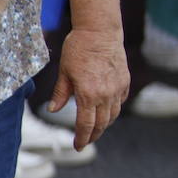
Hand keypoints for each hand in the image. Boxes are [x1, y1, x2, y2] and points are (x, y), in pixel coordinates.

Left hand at [51, 27, 128, 149]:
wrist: (100, 30)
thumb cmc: (78, 49)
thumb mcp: (63, 73)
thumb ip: (60, 94)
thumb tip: (53, 110)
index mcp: (88, 95)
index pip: (86, 125)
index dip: (81, 138)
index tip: (77, 146)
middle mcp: (106, 94)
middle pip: (101, 124)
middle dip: (93, 136)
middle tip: (85, 142)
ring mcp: (118, 87)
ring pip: (113, 114)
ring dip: (104, 125)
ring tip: (95, 130)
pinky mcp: (125, 80)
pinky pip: (120, 101)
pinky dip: (113, 110)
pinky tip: (106, 112)